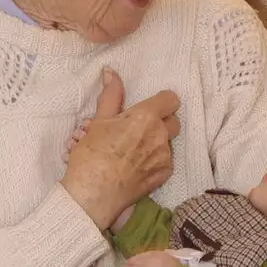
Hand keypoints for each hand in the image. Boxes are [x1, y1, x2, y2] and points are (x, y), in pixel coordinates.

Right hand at [62, 69, 180, 230]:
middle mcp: (160, 136)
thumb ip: (111, 96)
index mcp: (146, 117)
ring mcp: (164, 157)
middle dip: (161, 121)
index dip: (162, 101)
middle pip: (174, 121)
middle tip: (140, 127)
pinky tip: (135, 164)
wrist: (94, 193)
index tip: (151, 106)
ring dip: (156, 142)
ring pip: (168, 143)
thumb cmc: (92, 155)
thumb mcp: (99, 121)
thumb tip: (111, 73)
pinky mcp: (163, 175)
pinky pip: (164, 162)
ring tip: (133, 148)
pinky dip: (154, 160)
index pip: (170, 100)